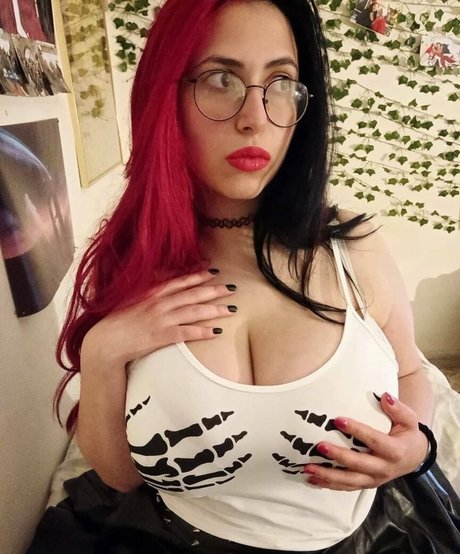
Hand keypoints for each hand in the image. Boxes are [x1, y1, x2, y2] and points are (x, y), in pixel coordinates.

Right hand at [81, 269, 236, 367]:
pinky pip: (188, 333)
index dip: (199, 275)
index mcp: (153, 292)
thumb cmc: (117, 319)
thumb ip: (148, 289)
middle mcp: (160, 303)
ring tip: (230, 309)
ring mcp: (163, 320)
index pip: (181, 281)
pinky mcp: (163, 336)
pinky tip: (216, 332)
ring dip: (214, 310)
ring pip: (194, 312)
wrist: (106, 340)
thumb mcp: (131, 298)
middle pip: (193, 295)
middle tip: (232, 288)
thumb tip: (160, 278)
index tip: (214, 271)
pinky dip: (203, 332)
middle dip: (214, 290)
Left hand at [303, 392, 428, 490]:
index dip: (356, 430)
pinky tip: (312, 479)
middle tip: (320, 446)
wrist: (414, 458)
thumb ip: (398, 409)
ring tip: (308, 469)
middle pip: (359, 464)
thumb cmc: (407, 435)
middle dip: (338, 456)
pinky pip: (345, 487)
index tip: (338, 420)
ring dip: (327, 476)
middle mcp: (384, 468)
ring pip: (349, 481)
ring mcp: (373, 479)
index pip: (374, 440)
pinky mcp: (365, 484)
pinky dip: (328, 484)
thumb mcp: (409, 420)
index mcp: (395, 451)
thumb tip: (385, 397)